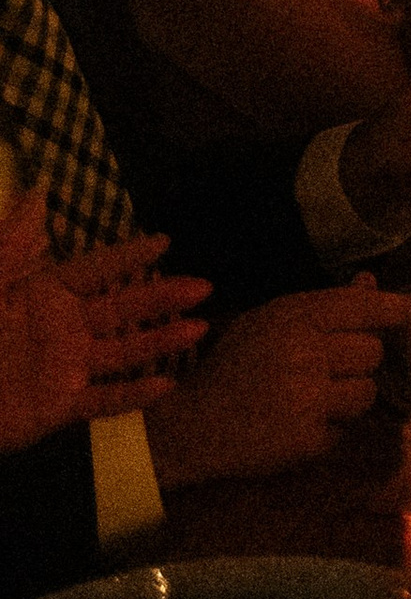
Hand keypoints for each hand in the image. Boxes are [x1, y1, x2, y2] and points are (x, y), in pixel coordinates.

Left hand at [0, 198, 208, 450]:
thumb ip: (11, 244)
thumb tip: (37, 190)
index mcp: (42, 295)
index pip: (95, 270)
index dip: (128, 256)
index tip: (165, 240)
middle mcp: (62, 328)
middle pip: (121, 308)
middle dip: (162, 296)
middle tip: (203, 285)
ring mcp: (64, 368)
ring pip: (123, 351)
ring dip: (160, 340)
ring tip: (199, 327)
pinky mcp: (59, 408)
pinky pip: (103, 401)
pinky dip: (135, 396)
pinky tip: (167, 386)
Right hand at [151, 279, 410, 487]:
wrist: (189, 426)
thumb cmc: (230, 369)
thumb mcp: (267, 322)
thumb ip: (321, 305)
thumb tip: (370, 281)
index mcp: (292, 316)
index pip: (363, 306)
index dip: (399, 309)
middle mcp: (304, 351)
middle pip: (373, 352)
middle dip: (360, 363)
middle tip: (329, 372)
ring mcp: (306, 396)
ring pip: (367, 391)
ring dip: (349, 399)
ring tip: (314, 401)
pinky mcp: (306, 438)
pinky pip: (345, 429)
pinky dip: (330, 430)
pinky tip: (299, 426)